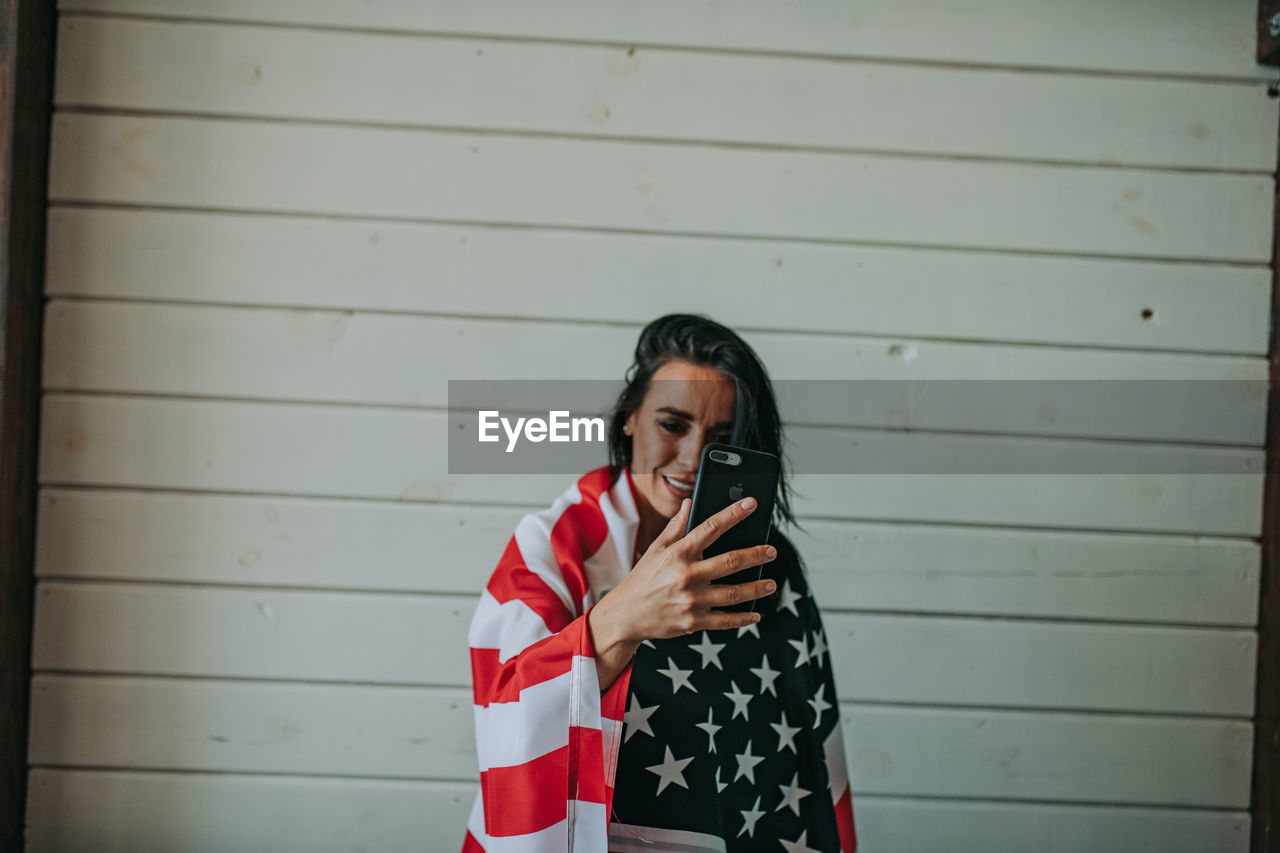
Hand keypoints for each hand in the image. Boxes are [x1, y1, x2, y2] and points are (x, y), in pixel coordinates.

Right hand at [586, 496, 777, 688]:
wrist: (626, 615)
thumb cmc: (642, 579)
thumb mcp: (655, 550)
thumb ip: (675, 528)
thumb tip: (688, 504)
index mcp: (678, 553)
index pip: (711, 527)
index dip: (733, 514)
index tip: (751, 504)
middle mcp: (687, 575)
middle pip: (731, 561)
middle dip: (756, 555)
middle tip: (771, 551)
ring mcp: (692, 600)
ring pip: (733, 593)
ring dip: (756, 588)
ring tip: (772, 583)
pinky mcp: (694, 622)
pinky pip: (725, 620)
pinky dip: (743, 619)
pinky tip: (756, 614)